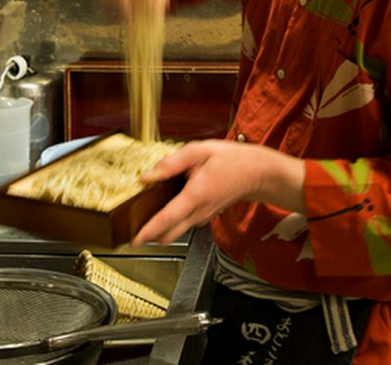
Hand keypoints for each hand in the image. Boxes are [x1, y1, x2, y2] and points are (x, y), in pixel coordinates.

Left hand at [131, 140, 306, 246]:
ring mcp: (203, 216)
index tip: (134, 239)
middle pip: (169, 233)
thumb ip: (171, 163)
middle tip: (134, 228)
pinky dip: (173, 222)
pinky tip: (167, 208)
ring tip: (147, 217)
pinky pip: (185, 224)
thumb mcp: (200, 151)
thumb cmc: (231, 160)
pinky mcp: (206, 216)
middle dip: (151, 235)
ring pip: (177, 231)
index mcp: (195, 195)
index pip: (167, 219)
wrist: (256, 172)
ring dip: (162, 229)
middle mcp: (199, 211)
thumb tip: (148, 175)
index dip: (148, 231)